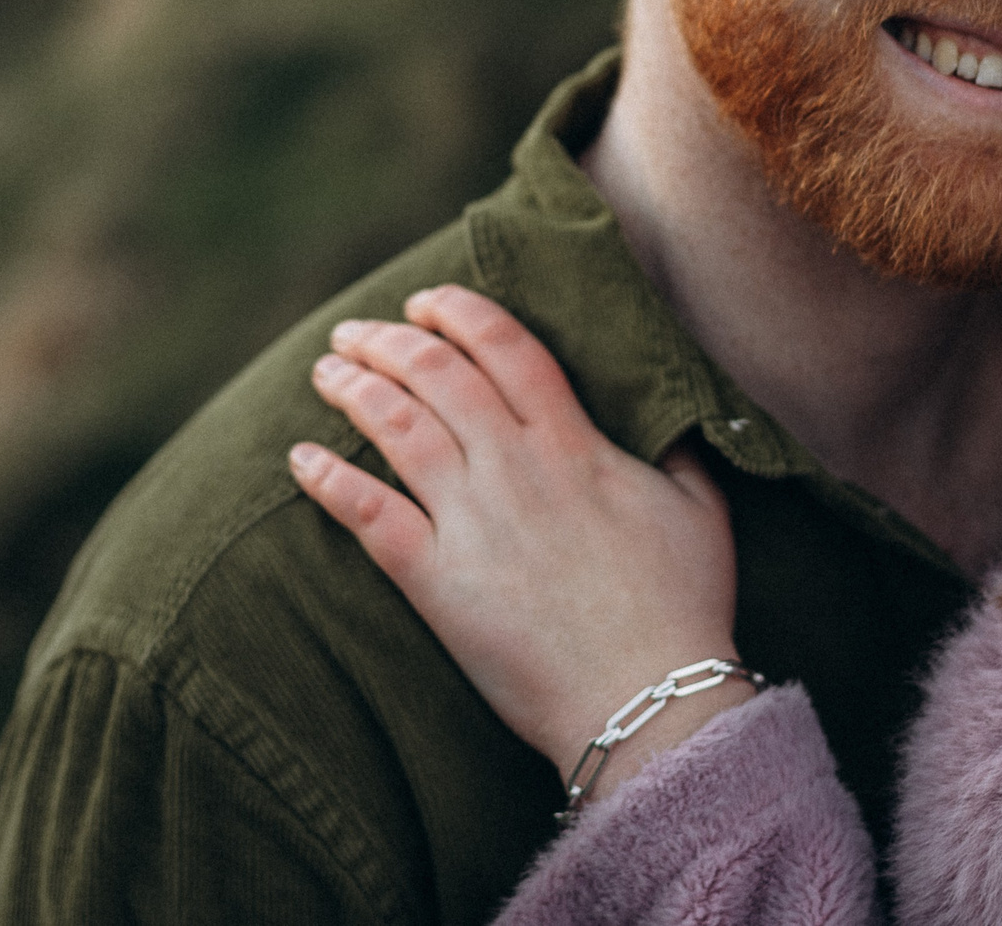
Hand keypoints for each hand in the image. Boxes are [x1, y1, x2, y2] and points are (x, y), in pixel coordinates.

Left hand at [289, 284, 745, 798]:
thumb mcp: (701, 510)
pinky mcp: (437, 582)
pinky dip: (329, 481)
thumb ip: (681, 452)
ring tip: (325, 372)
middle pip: (437, 374)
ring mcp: (472, 522)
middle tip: (353, 333)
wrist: (648, 699)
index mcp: (574, 445)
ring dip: (354, 390)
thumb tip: (674, 417)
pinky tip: (300, 458)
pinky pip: (369, 516)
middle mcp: (515, 467)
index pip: (506, 347)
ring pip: (397, 428)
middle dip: (388, 340)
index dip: (459, 312)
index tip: (426, 301)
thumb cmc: (682, 609)